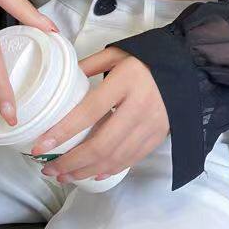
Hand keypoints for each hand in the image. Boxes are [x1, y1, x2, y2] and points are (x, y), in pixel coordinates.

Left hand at [30, 47, 168, 182]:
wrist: (189, 66)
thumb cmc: (150, 57)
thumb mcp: (118, 53)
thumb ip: (90, 65)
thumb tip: (62, 81)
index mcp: (125, 81)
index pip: (89, 112)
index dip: (63, 131)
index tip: (40, 146)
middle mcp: (139, 106)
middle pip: (101, 144)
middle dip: (71, 162)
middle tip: (49, 169)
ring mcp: (152, 124)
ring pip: (115, 157)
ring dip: (87, 171)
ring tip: (65, 176)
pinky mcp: (159, 135)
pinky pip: (132, 158)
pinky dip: (111, 169)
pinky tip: (94, 173)